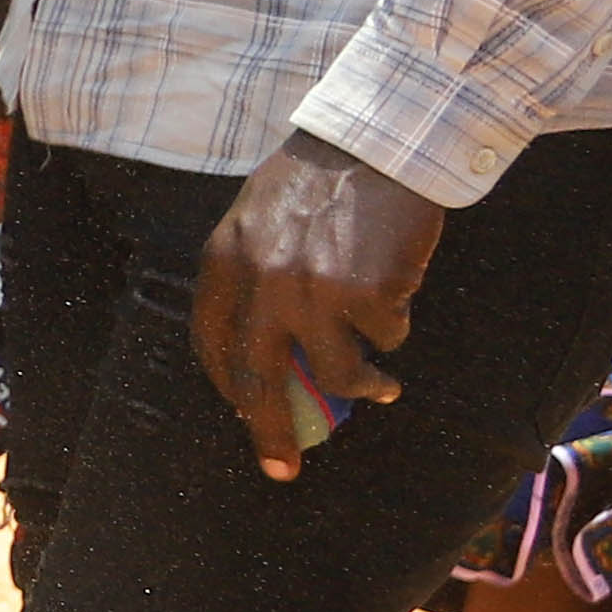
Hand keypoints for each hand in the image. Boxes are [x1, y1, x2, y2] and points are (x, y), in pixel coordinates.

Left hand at [189, 132, 441, 476]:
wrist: (377, 143)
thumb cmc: (321, 183)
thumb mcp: (260, 224)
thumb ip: (254, 281)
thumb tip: (271, 357)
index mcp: (223, 262)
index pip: (211, 345)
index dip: (229, 388)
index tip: (246, 416)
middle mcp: (258, 281)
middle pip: (257, 381)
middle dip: (269, 433)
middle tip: (282, 468)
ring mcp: (310, 290)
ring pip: (334, 373)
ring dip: (364, 387)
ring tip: (384, 387)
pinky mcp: (364, 294)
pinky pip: (385, 337)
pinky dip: (395, 326)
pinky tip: (399, 293)